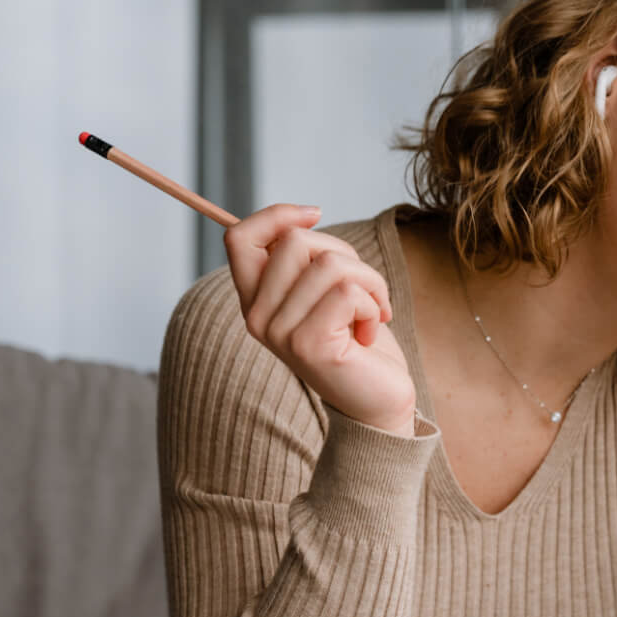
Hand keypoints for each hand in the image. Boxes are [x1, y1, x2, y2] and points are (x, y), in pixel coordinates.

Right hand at [224, 204, 416, 434]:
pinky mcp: (308, 345)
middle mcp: (257, 317)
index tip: (315, 213)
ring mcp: (279, 332)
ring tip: (373, 312)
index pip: (238, 237)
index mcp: (255, 300)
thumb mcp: (326, 291)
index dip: (277, 215)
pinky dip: (375, 304)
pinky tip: (371, 331)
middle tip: (363, 291)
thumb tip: (306, 215)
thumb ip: (307, 261)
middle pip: (296, 240)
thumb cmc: (357, 343)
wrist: (378, 403)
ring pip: (330, 263)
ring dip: (370, 282)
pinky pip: (349, 291)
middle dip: (346, 255)